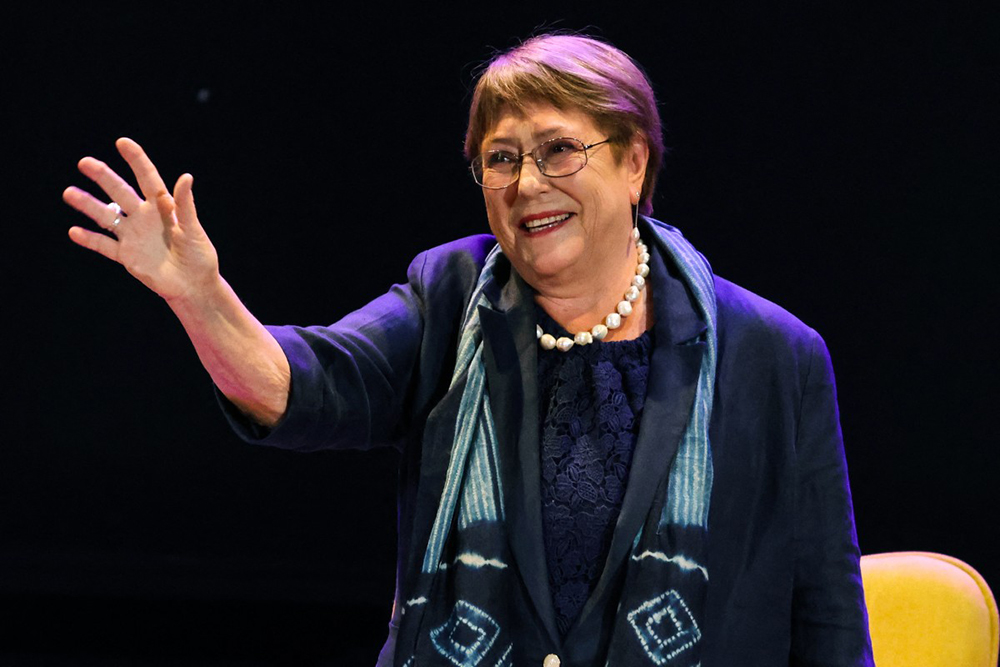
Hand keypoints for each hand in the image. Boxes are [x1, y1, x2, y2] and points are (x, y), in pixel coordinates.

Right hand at [64, 138, 220, 303]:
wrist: (194, 286)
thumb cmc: (200, 257)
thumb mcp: (194, 230)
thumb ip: (185, 206)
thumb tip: (186, 176)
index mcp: (163, 208)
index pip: (148, 179)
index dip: (136, 160)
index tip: (123, 142)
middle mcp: (144, 218)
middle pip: (121, 192)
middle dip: (104, 177)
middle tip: (85, 162)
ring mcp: (133, 236)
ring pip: (107, 216)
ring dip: (88, 205)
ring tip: (69, 192)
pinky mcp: (127, 257)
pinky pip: (104, 246)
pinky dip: (90, 240)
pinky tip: (74, 231)